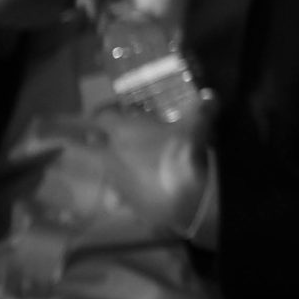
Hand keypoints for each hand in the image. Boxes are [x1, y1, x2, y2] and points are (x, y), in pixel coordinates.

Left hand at [97, 108, 214, 231]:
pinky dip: (127, 192)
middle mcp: (111, 155)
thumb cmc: (182, 154)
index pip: (101, 116)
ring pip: (104, 169)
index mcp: (122, 132)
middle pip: (88, 145)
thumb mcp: (196, 126)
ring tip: (128, 162)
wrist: (184, 200)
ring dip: (112, 164)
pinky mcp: (127, 203)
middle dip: (93, 139)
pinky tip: (139, 191)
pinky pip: (120, 195)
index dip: (106, 109)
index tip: (116, 108)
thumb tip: (210, 96)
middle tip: (105, 135)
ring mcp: (116, 181)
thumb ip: (201, 109)